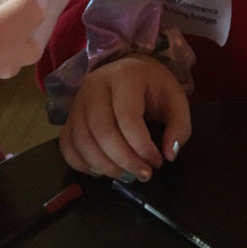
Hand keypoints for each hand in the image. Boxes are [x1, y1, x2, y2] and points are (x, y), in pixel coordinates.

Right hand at [60, 55, 190, 180]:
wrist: (127, 71)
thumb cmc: (152, 87)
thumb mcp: (176, 100)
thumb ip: (179, 127)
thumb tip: (169, 155)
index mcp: (124, 77)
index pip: (127, 119)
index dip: (142, 148)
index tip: (158, 162)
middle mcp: (94, 87)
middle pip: (102, 133)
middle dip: (124, 161)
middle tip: (143, 175)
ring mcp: (77, 102)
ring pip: (83, 142)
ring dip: (106, 167)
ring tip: (127, 175)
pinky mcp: (68, 118)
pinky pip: (67, 147)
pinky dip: (82, 165)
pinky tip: (103, 171)